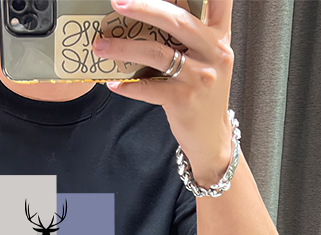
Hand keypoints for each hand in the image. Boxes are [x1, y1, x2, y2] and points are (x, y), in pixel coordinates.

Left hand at [93, 0, 235, 185]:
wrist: (210, 136)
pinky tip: (113, 83)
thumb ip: (191, 35)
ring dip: (124, 48)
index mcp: (219, 36)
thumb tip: (150, 14)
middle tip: (117, 3)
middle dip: (143, 7)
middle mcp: (214, 53)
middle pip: (176, 20)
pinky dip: (128, 86)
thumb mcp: (207, 59)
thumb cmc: (202, 93)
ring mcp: (200, 77)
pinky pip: (149, 89)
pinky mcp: (183, 100)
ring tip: (100, 45)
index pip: (219, 0)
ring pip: (157, 54)